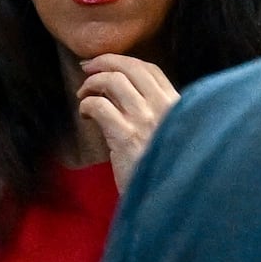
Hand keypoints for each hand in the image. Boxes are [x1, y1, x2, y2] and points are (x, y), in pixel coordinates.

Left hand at [76, 54, 178, 191]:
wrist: (167, 200)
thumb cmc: (165, 169)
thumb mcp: (170, 134)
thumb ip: (158, 114)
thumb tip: (125, 94)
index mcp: (177, 105)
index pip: (150, 70)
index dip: (125, 61)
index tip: (107, 64)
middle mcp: (163, 107)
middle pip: (131, 68)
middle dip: (105, 62)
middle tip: (88, 69)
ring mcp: (145, 120)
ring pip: (112, 81)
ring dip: (92, 83)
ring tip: (83, 95)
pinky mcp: (125, 137)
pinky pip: (99, 106)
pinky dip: (86, 105)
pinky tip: (85, 115)